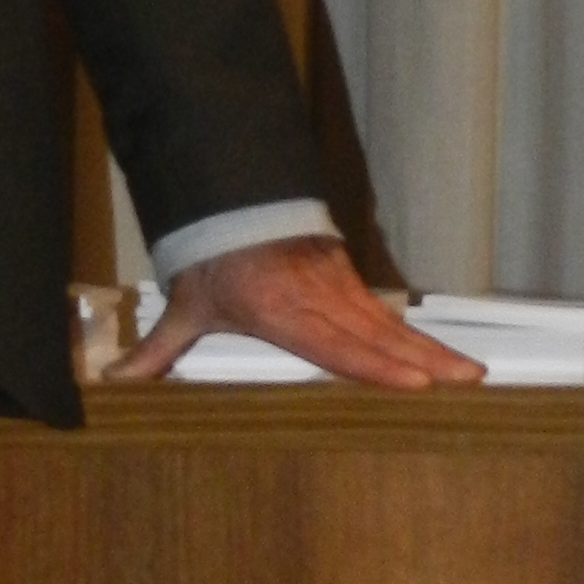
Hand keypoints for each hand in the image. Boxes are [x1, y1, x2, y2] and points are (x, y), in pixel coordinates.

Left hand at [108, 237, 483, 392]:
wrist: (227, 199)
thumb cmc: (209, 259)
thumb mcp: (185, 307)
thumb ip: (156, 352)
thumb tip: (114, 384)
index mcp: (281, 310)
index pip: (334, 344)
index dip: (374, 365)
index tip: (412, 382)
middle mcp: (317, 297)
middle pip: (378, 336)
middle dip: (425, 362)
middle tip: (468, 384)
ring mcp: (337, 285)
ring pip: (390, 324)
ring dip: (431, 350)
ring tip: (469, 376)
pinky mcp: (346, 277)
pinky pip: (384, 312)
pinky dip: (415, 336)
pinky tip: (441, 358)